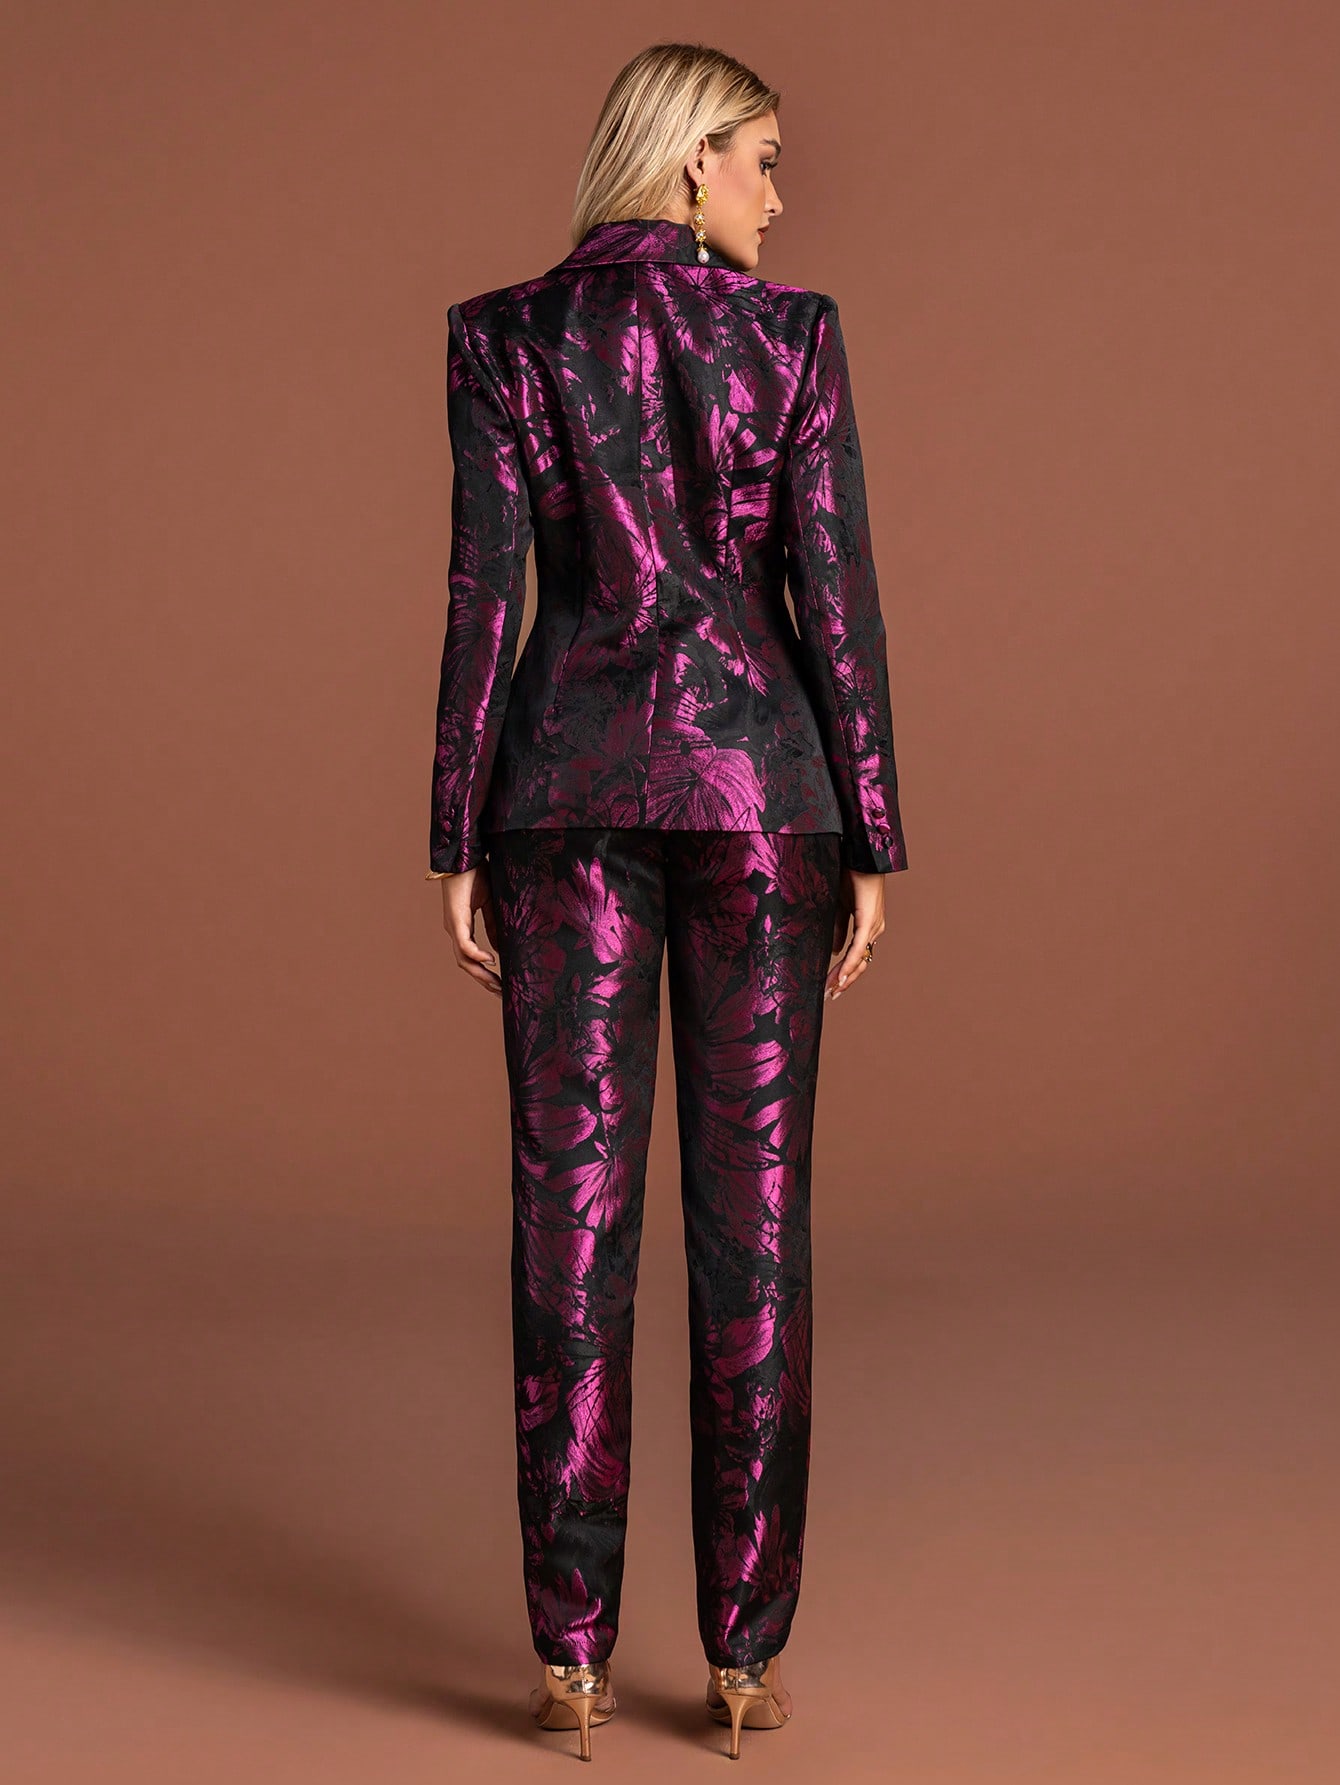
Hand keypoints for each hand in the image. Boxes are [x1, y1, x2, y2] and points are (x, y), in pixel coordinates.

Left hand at [437, 866, 502, 996]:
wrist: (465, 857)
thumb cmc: (477, 875)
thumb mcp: (490, 904)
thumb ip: (494, 926)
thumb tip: (500, 948)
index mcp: (462, 927)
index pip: (471, 957)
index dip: (484, 972)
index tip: (499, 984)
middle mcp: (455, 930)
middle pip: (466, 964)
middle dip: (483, 980)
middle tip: (500, 994)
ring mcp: (453, 926)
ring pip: (464, 959)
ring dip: (480, 974)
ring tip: (497, 985)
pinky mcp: (455, 919)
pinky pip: (464, 943)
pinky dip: (476, 954)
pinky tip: (491, 960)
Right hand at [825, 868, 885, 1001]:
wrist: (860, 855)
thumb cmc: (850, 874)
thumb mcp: (839, 906)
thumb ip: (838, 928)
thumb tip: (834, 951)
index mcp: (868, 926)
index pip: (856, 956)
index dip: (845, 973)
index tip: (832, 986)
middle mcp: (875, 929)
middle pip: (860, 963)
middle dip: (844, 981)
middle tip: (830, 996)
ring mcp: (875, 925)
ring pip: (860, 959)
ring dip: (845, 976)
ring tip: (832, 990)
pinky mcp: (870, 920)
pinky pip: (859, 946)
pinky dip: (850, 962)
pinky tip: (841, 975)